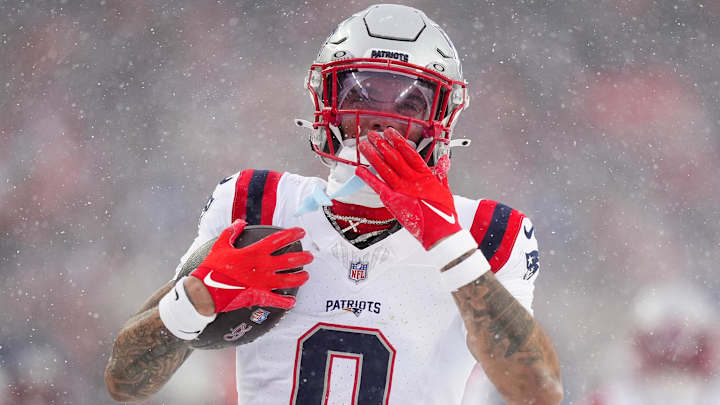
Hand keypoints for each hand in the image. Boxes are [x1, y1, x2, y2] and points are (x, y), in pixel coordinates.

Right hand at [190, 219, 312, 311]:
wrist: (205, 290)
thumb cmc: (213, 267)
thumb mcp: (221, 245)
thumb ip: (232, 232)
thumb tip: (240, 222)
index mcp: (255, 252)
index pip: (279, 240)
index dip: (292, 235)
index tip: (301, 232)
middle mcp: (263, 266)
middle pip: (289, 260)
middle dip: (303, 258)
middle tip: (310, 257)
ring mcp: (262, 282)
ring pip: (288, 280)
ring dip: (299, 278)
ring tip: (306, 276)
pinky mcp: (259, 296)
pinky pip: (276, 300)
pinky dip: (285, 302)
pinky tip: (292, 302)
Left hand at [355, 128, 462, 249]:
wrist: (440, 232)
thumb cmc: (443, 213)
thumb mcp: (445, 189)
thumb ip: (441, 173)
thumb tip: (444, 160)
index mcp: (425, 176)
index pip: (409, 153)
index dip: (399, 141)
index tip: (390, 132)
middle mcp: (412, 180)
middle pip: (394, 158)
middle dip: (382, 144)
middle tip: (372, 134)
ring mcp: (401, 190)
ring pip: (384, 168)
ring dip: (372, 156)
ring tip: (363, 145)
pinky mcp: (393, 201)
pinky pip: (377, 186)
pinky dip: (367, 177)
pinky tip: (359, 169)